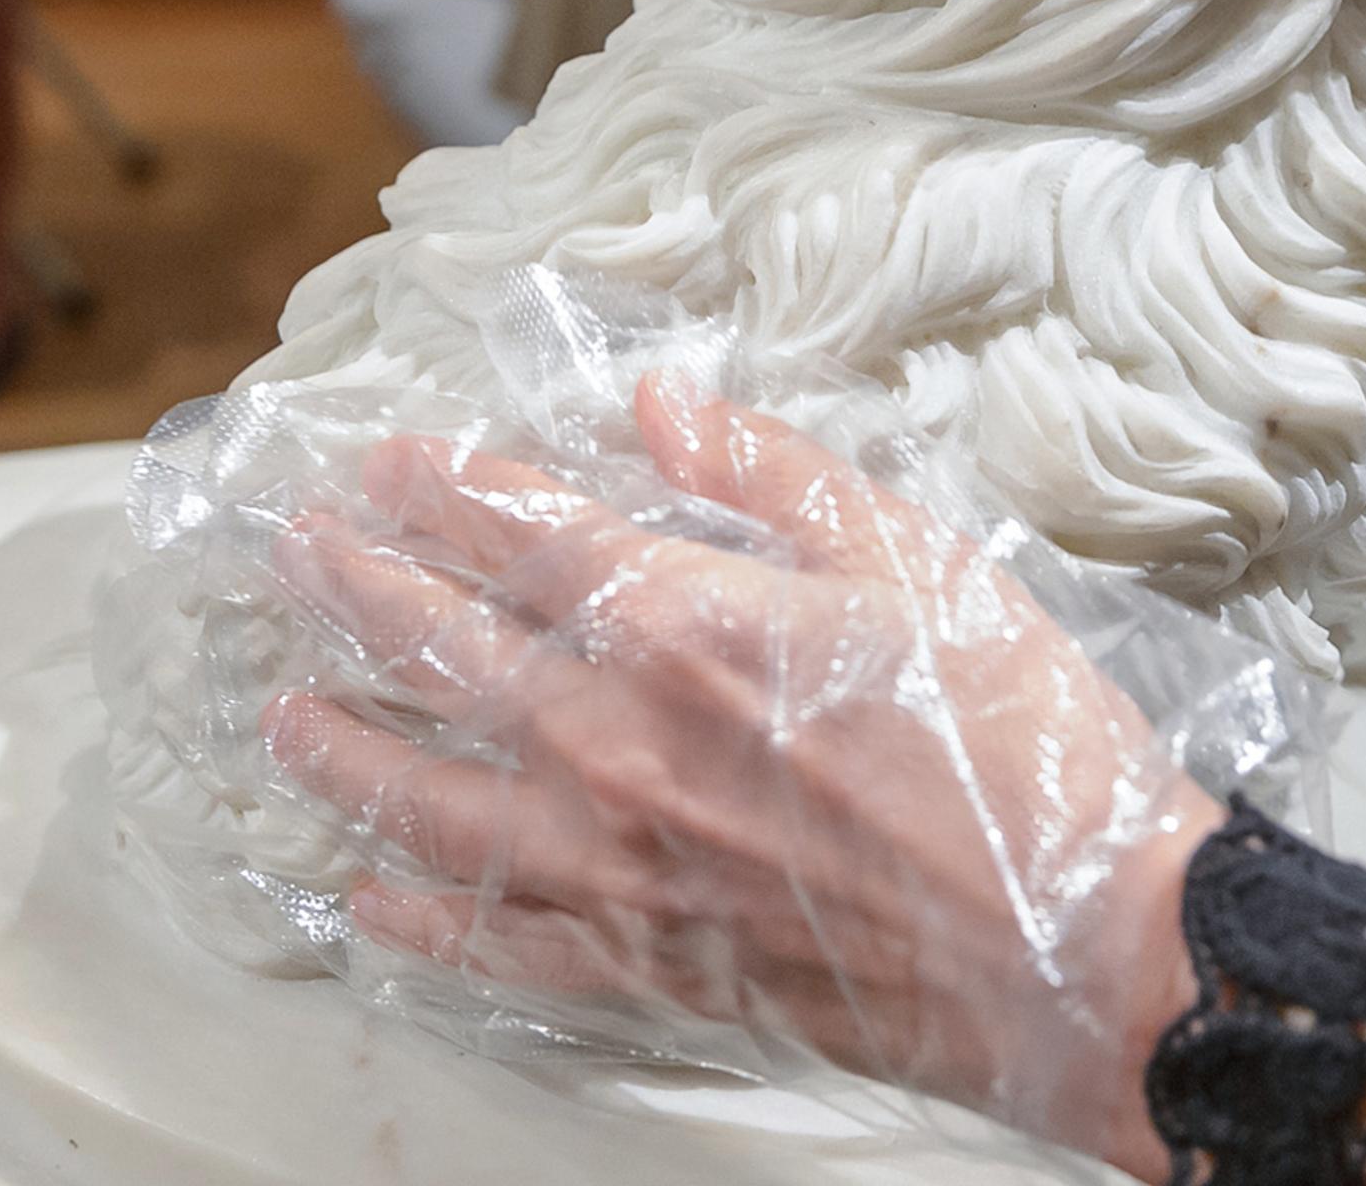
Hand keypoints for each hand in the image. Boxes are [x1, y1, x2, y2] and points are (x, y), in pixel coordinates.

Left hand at [262, 382, 1218, 1180]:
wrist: (1083, 952)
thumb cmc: (1016, 753)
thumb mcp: (914, 562)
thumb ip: (771, 474)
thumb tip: (659, 403)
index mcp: (685, 626)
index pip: (517, 534)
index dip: (437, 490)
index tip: (383, 463)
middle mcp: (620, 743)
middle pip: (442, 649)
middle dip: (354, 589)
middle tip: (293, 552)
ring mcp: (620, 863)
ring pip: (429, 799)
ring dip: (341, 750)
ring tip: (282, 716)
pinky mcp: (647, 962)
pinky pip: (495, 938)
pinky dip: (417, 918)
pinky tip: (367, 896)